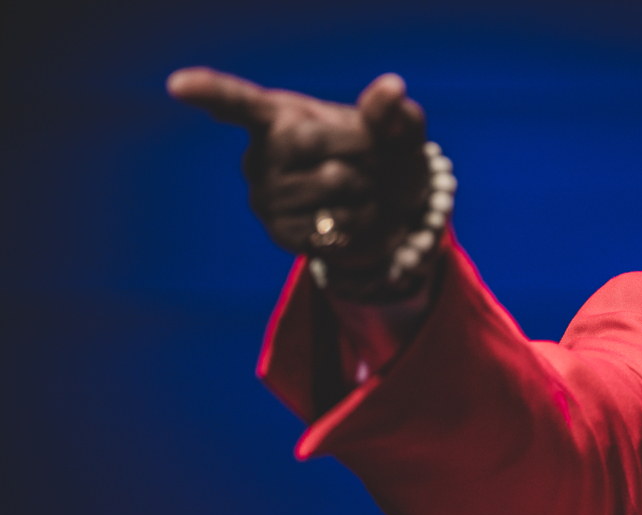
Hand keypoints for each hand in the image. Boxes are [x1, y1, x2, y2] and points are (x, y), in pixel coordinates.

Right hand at [168, 67, 435, 297]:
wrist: (390, 211)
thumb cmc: (384, 156)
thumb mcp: (397, 130)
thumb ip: (393, 111)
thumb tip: (392, 88)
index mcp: (277, 115)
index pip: (237, 102)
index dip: (208, 91)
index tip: (178, 85)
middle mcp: (260, 155)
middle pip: (308, 140)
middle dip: (359, 147)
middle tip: (372, 158)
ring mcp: (266, 198)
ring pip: (333, 182)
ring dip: (370, 186)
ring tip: (365, 189)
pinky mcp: (282, 234)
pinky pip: (337, 223)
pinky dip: (366, 219)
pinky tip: (358, 216)